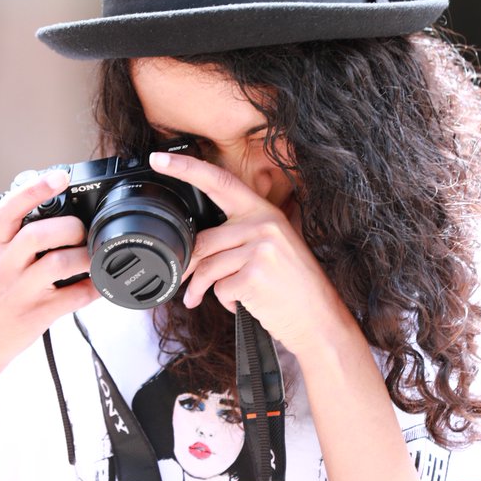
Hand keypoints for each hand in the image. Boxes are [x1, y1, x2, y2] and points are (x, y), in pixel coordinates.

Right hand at [0, 169, 99, 381]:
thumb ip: (14, 241)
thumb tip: (52, 215)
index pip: (7, 209)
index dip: (34, 189)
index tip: (60, 176)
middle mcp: (4, 266)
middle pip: (38, 233)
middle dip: (70, 228)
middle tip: (82, 232)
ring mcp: (19, 292)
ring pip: (58, 264)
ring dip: (84, 258)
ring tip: (93, 259)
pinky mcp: (35, 316)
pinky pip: (72, 298)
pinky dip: (92, 290)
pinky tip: (98, 286)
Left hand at [149, 150, 350, 354]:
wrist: (321, 321)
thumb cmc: (294, 287)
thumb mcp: (275, 248)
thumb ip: (243, 235)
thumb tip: (198, 244)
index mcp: (265, 212)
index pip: (220, 182)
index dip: (186, 169)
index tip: (158, 160)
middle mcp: (264, 225)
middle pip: (204, 240)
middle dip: (188, 267)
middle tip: (182, 283)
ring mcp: (260, 249)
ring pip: (208, 268)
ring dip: (200, 290)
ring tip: (202, 300)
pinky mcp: (254, 276)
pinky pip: (219, 289)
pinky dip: (225, 303)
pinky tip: (241, 305)